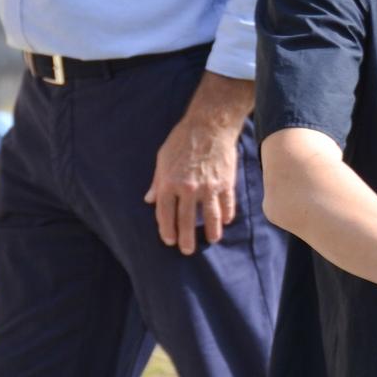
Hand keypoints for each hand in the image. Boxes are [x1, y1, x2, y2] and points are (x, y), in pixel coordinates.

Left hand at [145, 72, 252, 254]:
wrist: (209, 126)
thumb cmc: (182, 140)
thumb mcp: (162, 159)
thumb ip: (157, 182)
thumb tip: (150, 200)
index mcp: (169, 183)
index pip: (165, 214)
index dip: (166, 230)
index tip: (169, 240)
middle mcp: (188, 189)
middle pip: (186, 221)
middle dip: (186, 239)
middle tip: (187, 251)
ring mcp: (209, 188)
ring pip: (210, 218)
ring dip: (211, 232)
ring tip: (212, 240)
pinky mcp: (225, 183)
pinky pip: (227, 205)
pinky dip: (226, 215)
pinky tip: (225, 222)